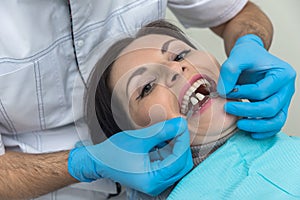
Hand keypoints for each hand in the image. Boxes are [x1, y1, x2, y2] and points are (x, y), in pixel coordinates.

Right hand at [68, 117, 191, 195]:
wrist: (100, 160)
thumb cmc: (113, 153)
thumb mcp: (140, 138)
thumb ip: (162, 131)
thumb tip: (180, 124)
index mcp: (152, 179)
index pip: (178, 160)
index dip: (182, 141)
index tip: (181, 126)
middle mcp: (156, 184)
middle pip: (182, 165)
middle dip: (182, 145)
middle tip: (179, 128)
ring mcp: (155, 180)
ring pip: (177, 163)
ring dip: (176, 147)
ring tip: (171, 131)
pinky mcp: (154, 174)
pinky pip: (169, 162)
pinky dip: (170, 149)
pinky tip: (165, 138)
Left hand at [217, 34, 295, 138]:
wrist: (250, 57)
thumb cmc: (248, 55)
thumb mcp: (237, 56)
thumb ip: (230, 71)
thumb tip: (224, 92)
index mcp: (282, 74)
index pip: (263, 90)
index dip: (244, 93)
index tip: (228, 91)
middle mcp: (286, 88)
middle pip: (271, 108)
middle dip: (247, 111)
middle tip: (228, 108)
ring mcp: (283, 100)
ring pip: (276, 120)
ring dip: (257, 125)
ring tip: (239, 124)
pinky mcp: (276, 108)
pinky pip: (274, 124)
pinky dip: (263, 131)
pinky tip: (249, 132)